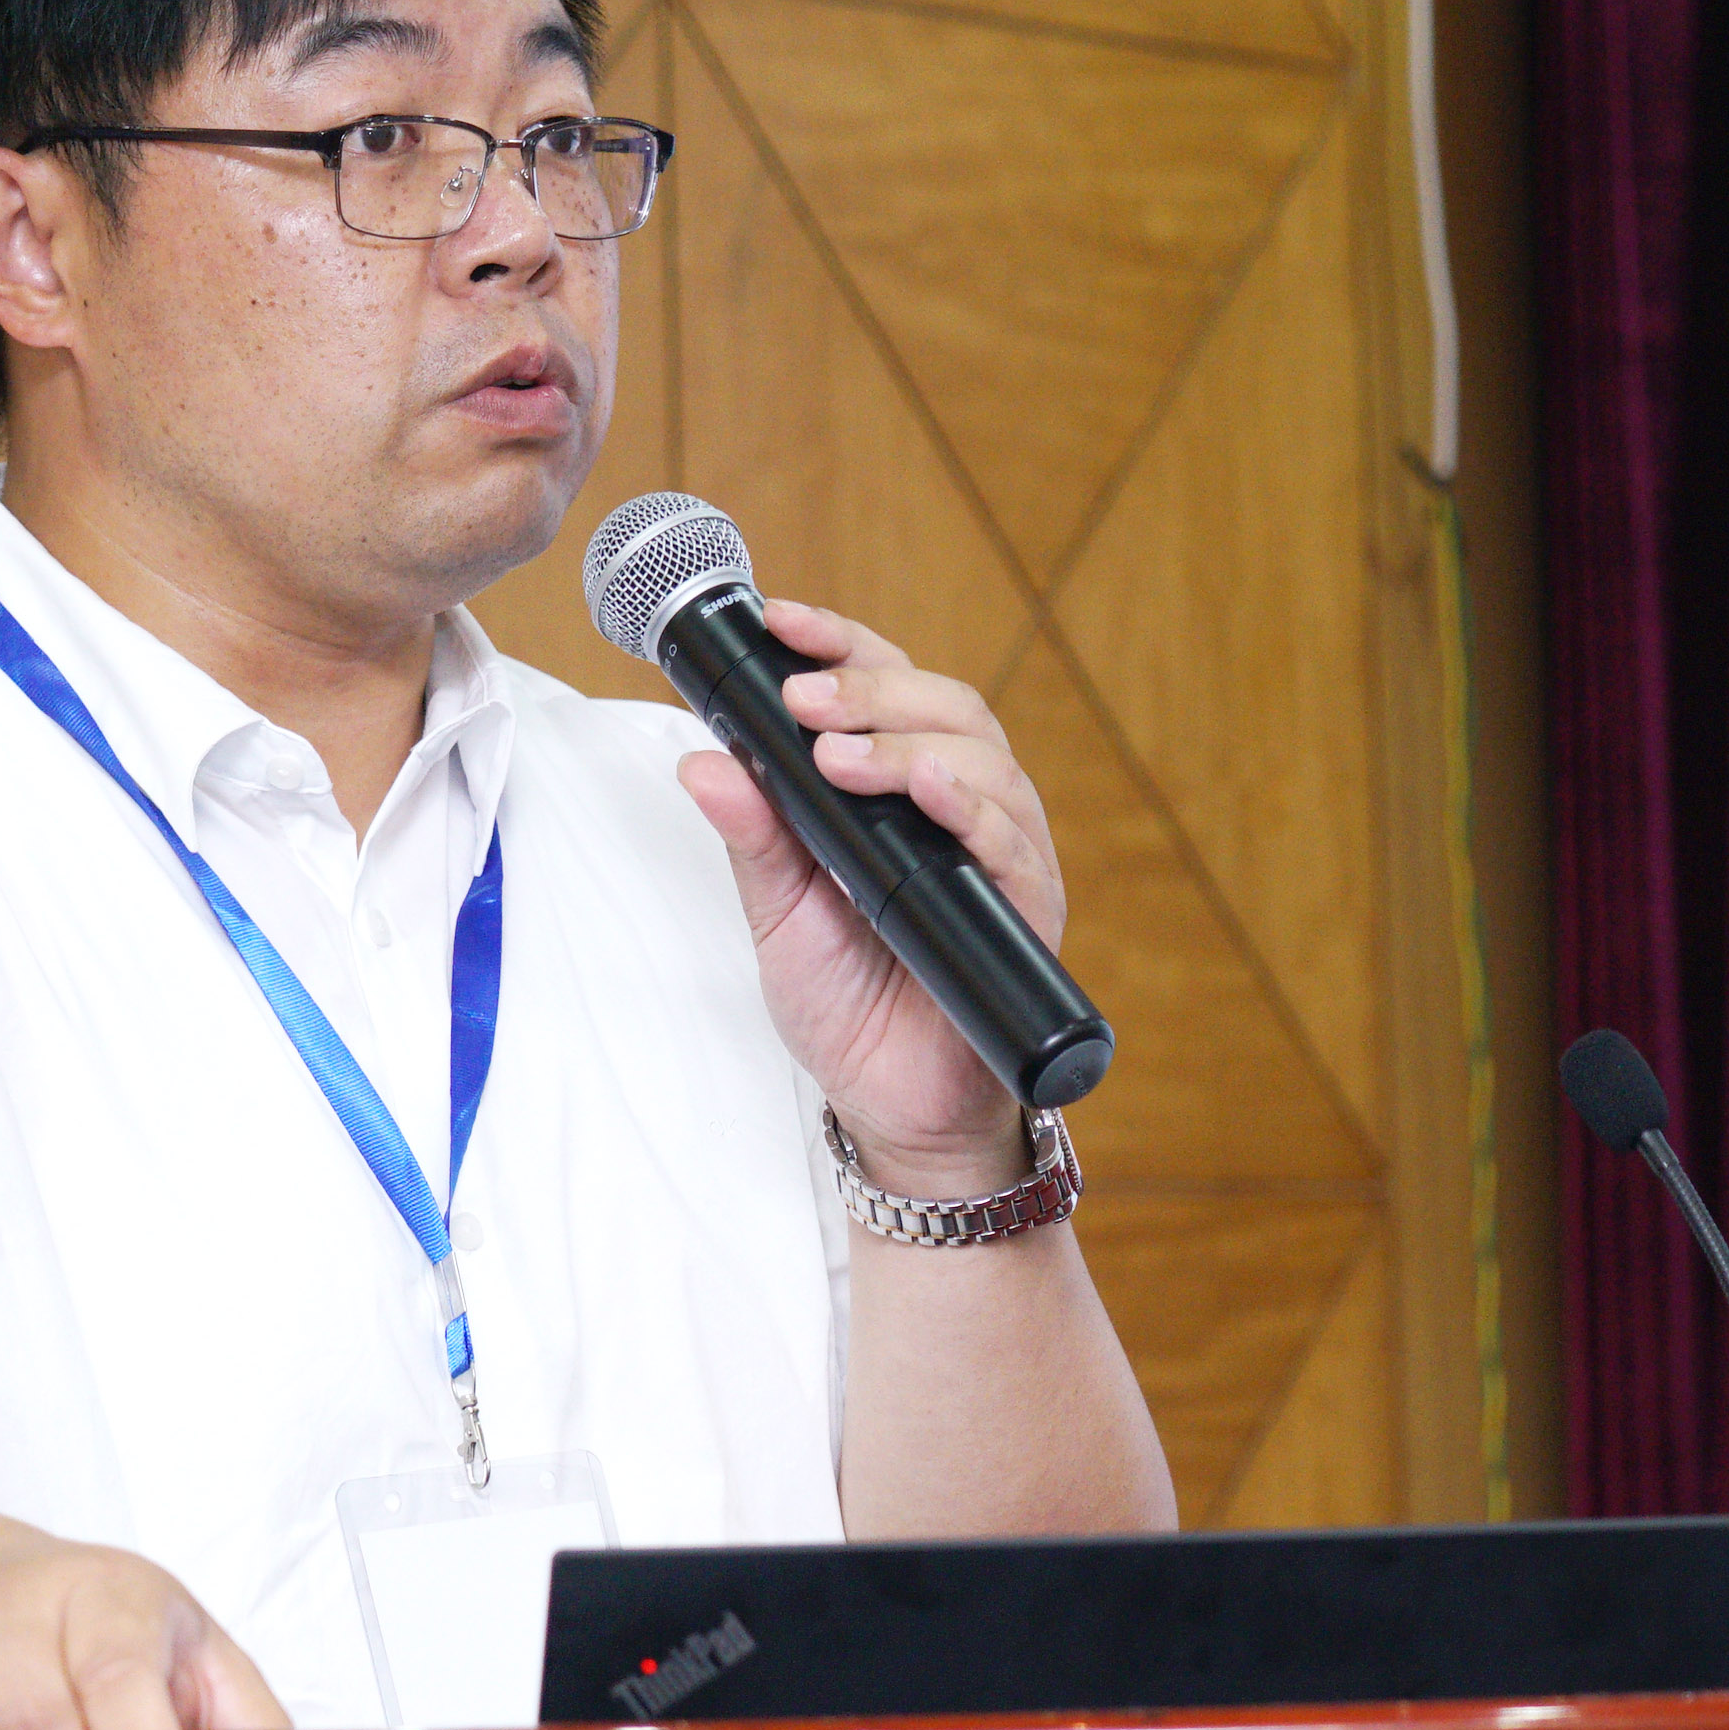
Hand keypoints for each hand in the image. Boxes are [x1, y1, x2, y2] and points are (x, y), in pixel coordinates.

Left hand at [677, 598, 1061, 1191]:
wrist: (895, 1110)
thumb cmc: (848, 1005)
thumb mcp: (779, 912)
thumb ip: (753, 837)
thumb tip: (702, 759)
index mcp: (901, 795)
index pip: (886, 689)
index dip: (841, 646)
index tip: (781, 619)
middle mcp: (960, 810)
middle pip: (944, 705)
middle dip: (871, 689)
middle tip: (804, 700)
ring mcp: (999, 858)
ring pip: (984, 758)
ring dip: (909, 742)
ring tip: (843, 751)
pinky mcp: (1026, 914)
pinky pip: (1013, 846)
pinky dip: (973, 809)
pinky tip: (931, 790)